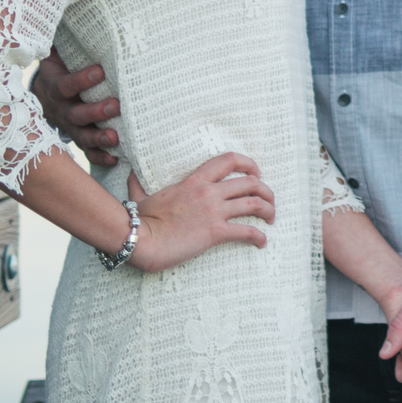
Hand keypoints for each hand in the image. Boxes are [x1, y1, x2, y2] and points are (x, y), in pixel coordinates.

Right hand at [31, 48, 120, 166]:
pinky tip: (116, 158)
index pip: (66, 84)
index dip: (81, 79)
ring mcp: (68, 126)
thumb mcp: (58, 51)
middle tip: (116, 105)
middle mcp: (60, 109)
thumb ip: (64, 37)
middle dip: (96, 110)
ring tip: (117, 136)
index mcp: (54, 86)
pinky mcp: (77, 138)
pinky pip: (87, 150)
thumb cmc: (61, 65)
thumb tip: (72, 5)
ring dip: (99, 136)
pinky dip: (100, 155)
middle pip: (76, 113)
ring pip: (82, 135)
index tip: (99, 70)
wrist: (43, 92)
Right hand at [124, 154, 274, 271]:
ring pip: (254, 204)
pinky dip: (258, 236)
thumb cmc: (139, 220)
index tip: (256, 172)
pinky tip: (262, 242)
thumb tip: (131, 171)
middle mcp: (208, 192)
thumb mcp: (139, 195)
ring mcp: (213, 211)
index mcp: (195, 180)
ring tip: (271, 218)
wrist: (139, 240)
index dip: (248, 163)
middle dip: (266, 190)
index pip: (229, 160)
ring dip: (268, 210)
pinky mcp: (215, 232)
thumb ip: (139, 181)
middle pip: (250, 183)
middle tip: (269, 200)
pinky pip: (246, 231)